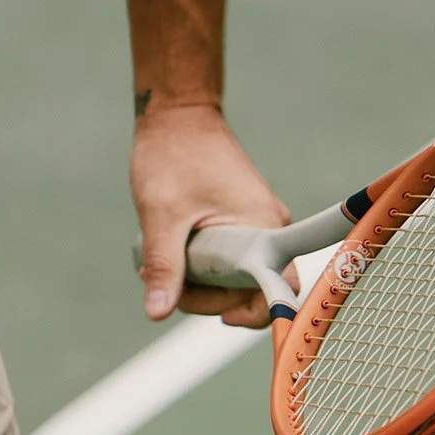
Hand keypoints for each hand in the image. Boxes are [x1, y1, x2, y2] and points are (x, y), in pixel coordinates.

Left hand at [131, 101, 289, 329]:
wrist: (177, 117)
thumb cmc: (172, 157)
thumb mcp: (161, 216)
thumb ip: (165, 265)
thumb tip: (158, 313)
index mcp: (262, 226)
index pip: (278, 289)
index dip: (252, 314)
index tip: (218, 317)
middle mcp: (270, 228)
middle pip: (249, 290)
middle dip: (206, 296)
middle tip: (164, 281)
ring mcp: (256, 225)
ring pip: (233, 276)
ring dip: (197, 280)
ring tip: (157, 263)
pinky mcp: (241, 222)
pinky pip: (227, 258)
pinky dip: (200, 264)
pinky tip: (170, 252)